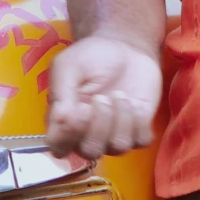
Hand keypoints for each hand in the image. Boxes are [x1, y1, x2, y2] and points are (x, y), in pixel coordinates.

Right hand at [46, 34, 162, 158]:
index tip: (79, 109)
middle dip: (99, 124)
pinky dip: (139, 121)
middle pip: (90, 151)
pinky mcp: (138, 131)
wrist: (125, 47)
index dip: (69, 135)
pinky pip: (140, 141)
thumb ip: (61, 93)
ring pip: (118, 147)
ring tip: (120, 94)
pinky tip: (134, 102)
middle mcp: (87, 135)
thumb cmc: (91, 56)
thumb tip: (62, 122)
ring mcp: (114, 135)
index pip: (59, 147)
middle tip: (101, 97)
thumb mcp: (68, 66)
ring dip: (121, 118)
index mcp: (64, 122)